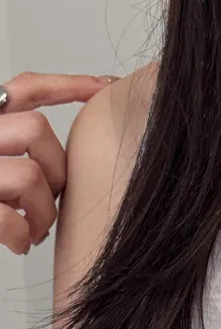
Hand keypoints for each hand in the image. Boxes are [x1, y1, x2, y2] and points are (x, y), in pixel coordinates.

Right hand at [0, 72, 117, 255]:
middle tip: (49, 200)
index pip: (23, 89)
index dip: (67, 85)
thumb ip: (10, 145)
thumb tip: (58, 167)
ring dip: (44, 212)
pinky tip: (17, 243)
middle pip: (36, 130)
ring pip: (30, 175)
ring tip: (33, 229)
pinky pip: (8, 218)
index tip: (103, 88)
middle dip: (57, 170)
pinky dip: (21, 236)